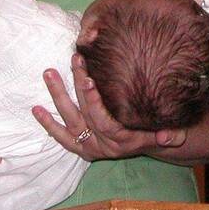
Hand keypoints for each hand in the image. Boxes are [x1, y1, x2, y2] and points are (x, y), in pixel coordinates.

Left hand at [33, 54, 185, 160]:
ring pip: (70, 122)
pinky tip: (36, 109)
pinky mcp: (80, 148)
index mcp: (123, 142)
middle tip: (75, 61)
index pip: (104, 122)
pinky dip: (48, 124)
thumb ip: (172, 135)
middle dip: (78, 86)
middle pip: (85, 115)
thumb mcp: (172, 134)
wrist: (150, 146)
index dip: (94, 102)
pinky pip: (61, 137)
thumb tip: (167, 135)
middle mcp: (103, 147)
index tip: (89, 79)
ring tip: (49, 73)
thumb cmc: (159, 132)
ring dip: (58, 97)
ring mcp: (89, 148)